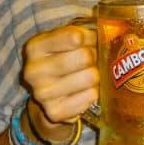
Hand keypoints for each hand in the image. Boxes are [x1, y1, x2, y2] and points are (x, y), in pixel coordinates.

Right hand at [22, 22, 98, 141]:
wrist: (48, 94)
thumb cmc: (61, 59)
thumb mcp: (64, 39)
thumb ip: (82, 33)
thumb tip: (110, 34)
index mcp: (35, 47)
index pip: (75, 37)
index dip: (90, 38)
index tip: (88, 41)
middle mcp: (33, 71)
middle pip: (85, 57)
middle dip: (94, 57)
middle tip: (91, 60)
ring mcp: (42, 93)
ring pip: (90, 77)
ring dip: (95, 75)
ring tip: (88, 75)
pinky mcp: (54, 112)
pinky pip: (90, 97)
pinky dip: (93, 93)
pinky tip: (84, 91)